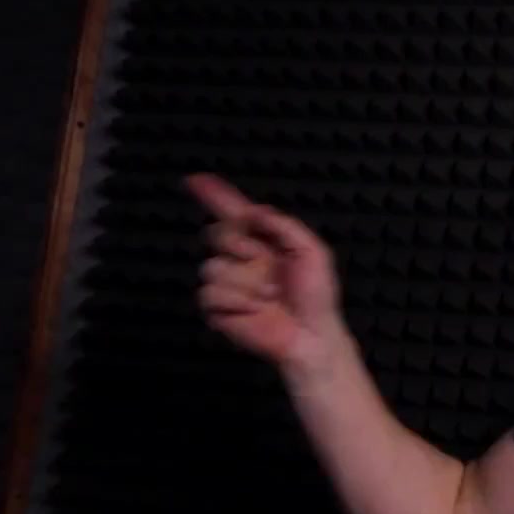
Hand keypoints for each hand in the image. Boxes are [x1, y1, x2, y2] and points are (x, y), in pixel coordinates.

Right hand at [185, 172, 344, 370]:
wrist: (312, 333)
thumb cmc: (317, 296)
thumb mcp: (313, 251)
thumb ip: (284, 226)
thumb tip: (256, 211)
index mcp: (263, 242)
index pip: (233, 213)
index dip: (215, 195)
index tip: (196, 180)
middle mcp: (242, 259)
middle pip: (218, 234)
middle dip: (241, 246)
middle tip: (267, 263)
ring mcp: (228, 283)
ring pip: (213, 267)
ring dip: (247, 283)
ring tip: (270, 296)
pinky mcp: (219, 308)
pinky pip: (211, 294)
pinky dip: (237, 302)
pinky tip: (255, 310)